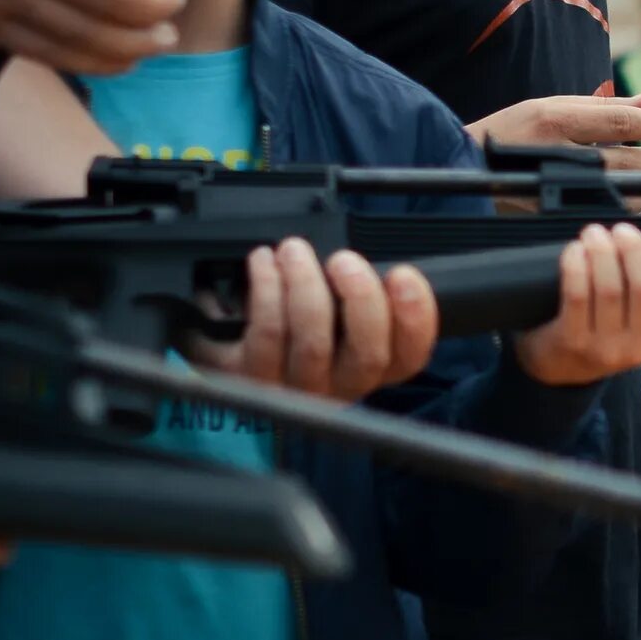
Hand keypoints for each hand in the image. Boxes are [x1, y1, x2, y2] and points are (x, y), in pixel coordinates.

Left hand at [184, 238, 439, 399]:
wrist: (224, 346)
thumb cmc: (289, 322)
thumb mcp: (331, 309)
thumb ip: (357, 293)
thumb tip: (367, 259)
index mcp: (371, 367)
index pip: (410, 356)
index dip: (416, 317)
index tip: (403, 274)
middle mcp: (339, 387)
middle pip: (368, 354)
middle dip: (361, 298)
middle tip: (344, 260)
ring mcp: (296, 389)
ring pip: (313, 343)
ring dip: (305, 286)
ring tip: (294, 250)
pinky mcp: (251, 379)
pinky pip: (267, 335)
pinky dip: (267, 289)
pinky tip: (263, 263)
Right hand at [469, 93, 640, 210]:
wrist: (465, 166)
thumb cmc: (512, 130)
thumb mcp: (552, 105)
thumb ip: (605, 106)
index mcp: (554, 121)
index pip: (619, 123)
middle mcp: (555, 154)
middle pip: (627, 163)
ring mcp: (554, 187)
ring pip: (622, 194)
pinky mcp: (555, 212)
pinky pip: (606, 213)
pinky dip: (628, 202)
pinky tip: (636, 190)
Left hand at [509, 223, 640, 384]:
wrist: (562, 366)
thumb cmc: (608, 328)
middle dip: (634, 249)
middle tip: (621, 230)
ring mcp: (607, 349)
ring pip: (610, 289)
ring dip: (602, 252)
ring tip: (594, 233)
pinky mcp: (573, 343)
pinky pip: (577, 295)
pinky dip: (576, 266)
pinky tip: (575, 250)